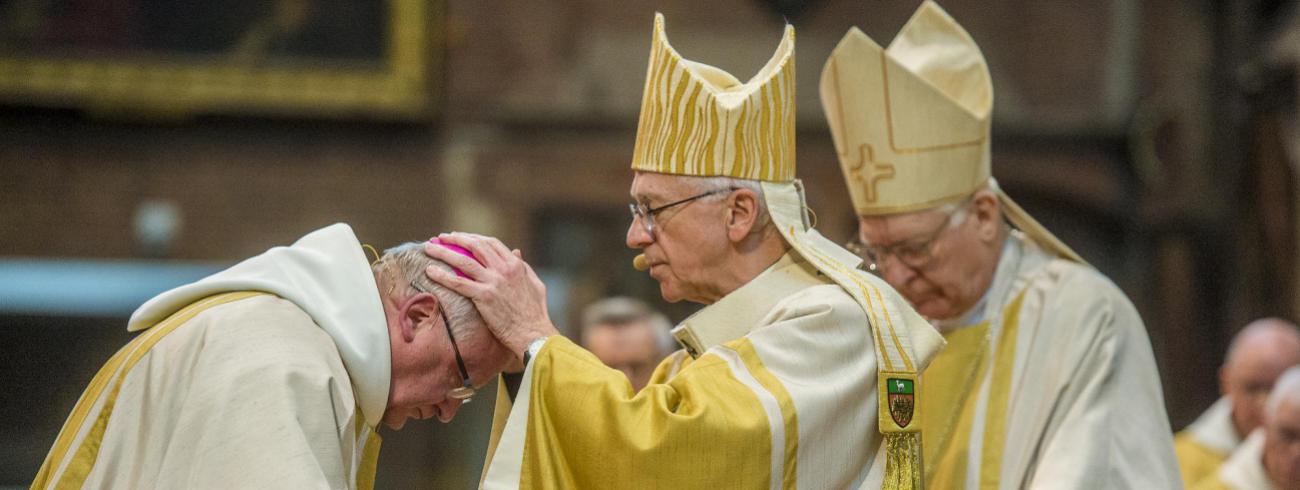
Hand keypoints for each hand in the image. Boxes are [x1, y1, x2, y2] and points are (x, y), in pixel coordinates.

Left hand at [423, 233, 557, 358]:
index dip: (473, 238)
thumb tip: (516, 251)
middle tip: (440, 238)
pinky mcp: (484, 296)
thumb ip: (524, 265)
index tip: (460, 237)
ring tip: (429, 248)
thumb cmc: (536, 313)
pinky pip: (458, 282)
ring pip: (463, 261)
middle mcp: (504, 269)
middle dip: (455, 239)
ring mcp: (493, 282)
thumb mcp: (535, 283)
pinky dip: (442, 275)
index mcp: (515, 264)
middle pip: (475, 246)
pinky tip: (430, 271)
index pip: (490, 243)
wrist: (533, 333)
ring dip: (443, 252)